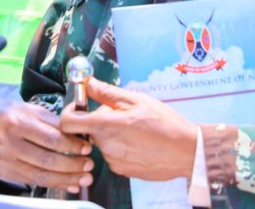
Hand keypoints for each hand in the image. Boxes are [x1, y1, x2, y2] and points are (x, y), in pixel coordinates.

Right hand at [0, 98, 92, 192]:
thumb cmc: (9, 114)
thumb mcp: (28, 109)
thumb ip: (52, 121)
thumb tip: (78, 132)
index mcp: (17, 122)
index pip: (50, 138)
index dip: (71, 145)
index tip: (87, 148)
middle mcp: (9, 143)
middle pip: (46, 159)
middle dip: (72, 165)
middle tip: (89, 165)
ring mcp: (6, 160)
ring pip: (41, 174)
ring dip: (66, 178)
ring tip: (84, 178)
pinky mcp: (5, 172)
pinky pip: (33, 181)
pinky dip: (54, 184)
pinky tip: (68, 184)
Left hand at [59, 77, 197, 181]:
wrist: (186, 152)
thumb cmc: (164, 123)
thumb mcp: (136, 100)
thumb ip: (107, 93)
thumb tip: (87, 83)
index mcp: (105, 125)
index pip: (68, 122)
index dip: (70, 112)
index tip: (80, 107)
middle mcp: (105, 146)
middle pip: (89, 130)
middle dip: (100, 120)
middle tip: (122, 114)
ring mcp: (113, 161)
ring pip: (103, 142)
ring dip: (112, 134)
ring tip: (135, 129)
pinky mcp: (122, 171)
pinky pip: (113, 154)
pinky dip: (120, 147)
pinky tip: (139, 143)